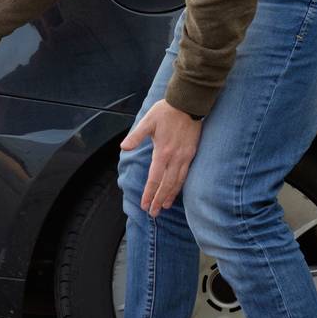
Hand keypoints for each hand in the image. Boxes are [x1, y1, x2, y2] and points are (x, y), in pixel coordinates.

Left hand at [120, 100, 201, 217]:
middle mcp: (175, 158)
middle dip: (159, 200)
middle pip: (167, 185)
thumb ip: (136, 136)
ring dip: (171, 196)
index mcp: (163, 152)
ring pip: (178, 182)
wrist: (188, 104)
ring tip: (165, 207)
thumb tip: (123, 147)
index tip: (145, 205)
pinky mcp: (192, 154)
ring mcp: (186, 157)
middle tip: (153, 213)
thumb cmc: (166, 111)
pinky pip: (186, 175)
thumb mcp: (147, 121)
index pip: (155, 179)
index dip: (149, 193)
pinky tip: (177, 191)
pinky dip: (180, 186)